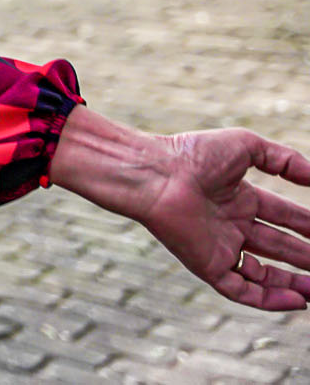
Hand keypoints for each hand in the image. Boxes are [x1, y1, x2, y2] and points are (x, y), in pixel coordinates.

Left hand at [138, 129, 309, 310]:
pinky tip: (298, 300)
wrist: (153, 175)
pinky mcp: (208, 265)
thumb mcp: (246, 146)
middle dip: (308, 256)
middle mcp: (231, 224)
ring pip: (265, 274)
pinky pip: (242, 290)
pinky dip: (270, 299)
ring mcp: (220, 247)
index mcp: (240, 198)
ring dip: (294, 283)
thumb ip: (284, 159)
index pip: (284, 216)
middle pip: (279, 246)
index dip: (309, 225)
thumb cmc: (193, 155)